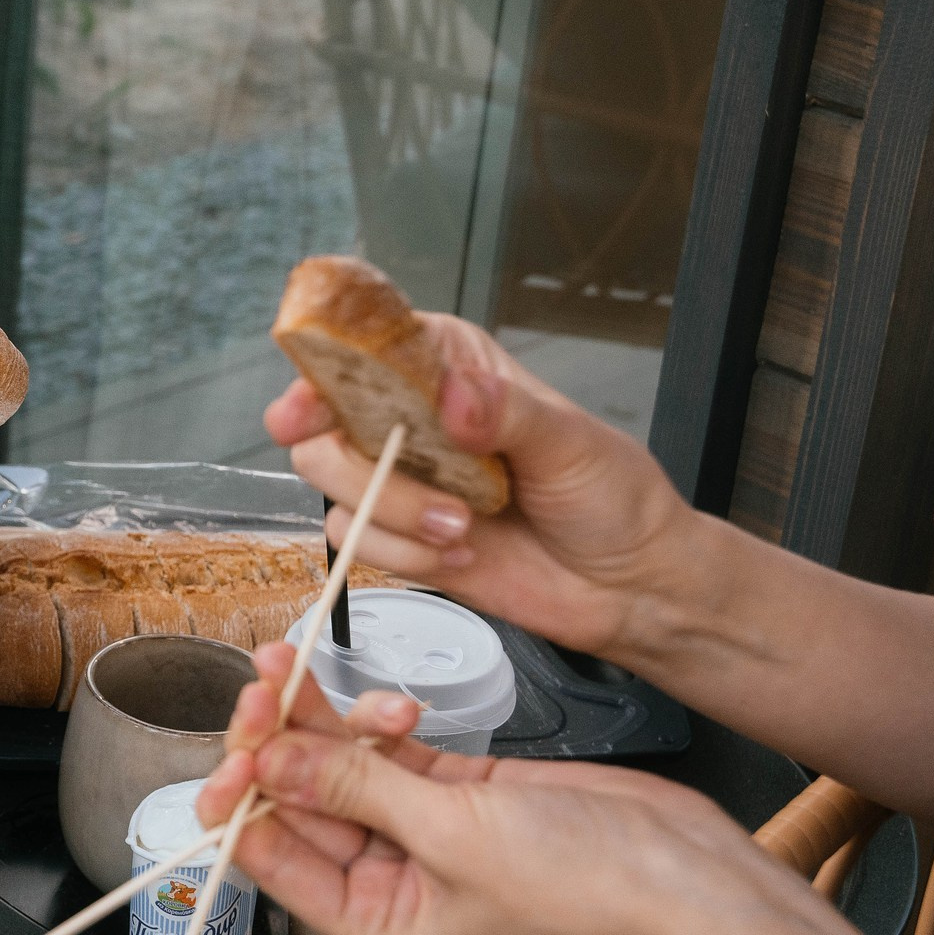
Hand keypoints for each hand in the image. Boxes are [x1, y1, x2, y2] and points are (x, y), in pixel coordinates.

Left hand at [198, 642, 764, 934]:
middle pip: (299, 799)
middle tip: (268, 677)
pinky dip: (380, 717)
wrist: (683, 877)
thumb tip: (271, 759)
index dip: (242, 793)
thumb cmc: (587, 888)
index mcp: (375, 924)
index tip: (241, 735)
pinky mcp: (456, 793)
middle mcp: (389, 884)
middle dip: (277, 736)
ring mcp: (421, 833)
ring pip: (340, 764)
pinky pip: (389, 748)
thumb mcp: (452, 834)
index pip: (272, 855)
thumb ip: (357, 788)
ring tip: (303, 662)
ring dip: (322, 714)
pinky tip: (396, 701)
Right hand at [267, 313, 702, 660]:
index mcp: (451, 368)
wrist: (627, 586)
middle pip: (321, 421)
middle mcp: (413, 416)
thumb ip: (507, 414)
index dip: (323, 371)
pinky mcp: (397, 533)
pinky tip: (458, 552)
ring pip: (329, 482)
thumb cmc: (613, 498)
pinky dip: (404, 555)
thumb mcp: (571, 444)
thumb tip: (455, 397)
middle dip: (360, 466)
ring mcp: (400, 476)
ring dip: (392, 515)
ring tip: (460, 527)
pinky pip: (354, 538)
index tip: (306, 409)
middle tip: (421, 489)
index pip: (366, 348)